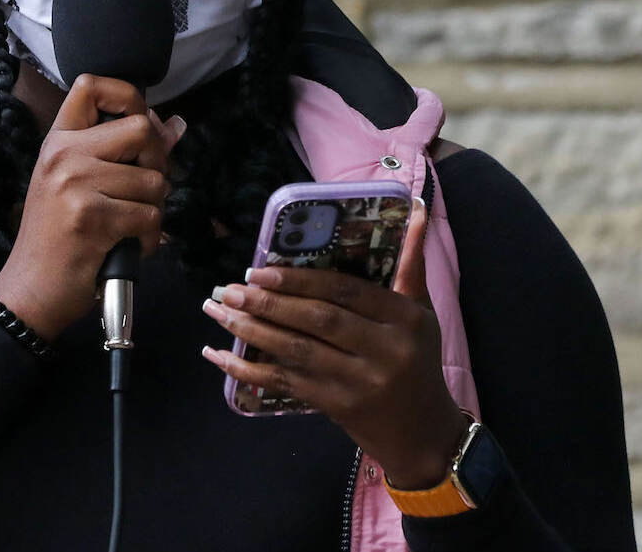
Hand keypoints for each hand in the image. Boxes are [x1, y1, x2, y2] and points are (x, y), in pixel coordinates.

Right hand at [0, 74, 186, 339]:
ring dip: (154, 208)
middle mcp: (64, 155)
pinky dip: (150, 237)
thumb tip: (175, 126)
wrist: (30, 289)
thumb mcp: (76, 185)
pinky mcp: (93, 218)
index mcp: (58, 142)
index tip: (140, 122)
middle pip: (141, 128)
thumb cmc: (56, 239)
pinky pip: (150, 216)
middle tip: (145, 188)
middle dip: (157, 161)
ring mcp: (76, 185)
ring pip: (153, 180)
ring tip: (130, 224)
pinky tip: (130, 245)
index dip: (128, 95)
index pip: (91, 85)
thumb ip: (121, 153)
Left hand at [200, 199, 469, 488]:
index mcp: (406, 320)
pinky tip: (220, 356)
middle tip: (230, 290)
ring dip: (252, 331)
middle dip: (268, 304)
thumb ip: (411, 264)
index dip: (301, 280)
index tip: (260, 271)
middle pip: (318, 320)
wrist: (422, 433)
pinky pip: (286, 383)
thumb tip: (415, 208)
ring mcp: (360, 382)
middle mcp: (386, 351)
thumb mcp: (422, 313)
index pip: (346, 291)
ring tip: (218, 313)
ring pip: (297, 351)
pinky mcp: (337, 407)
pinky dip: (249, 370)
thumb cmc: (418, 362)